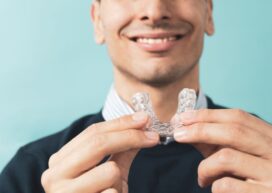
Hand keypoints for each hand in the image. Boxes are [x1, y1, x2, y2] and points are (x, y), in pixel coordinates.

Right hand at [41, 112, 158, 192]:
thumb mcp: (110, 172)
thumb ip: (121, 149)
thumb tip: (141, 125)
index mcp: (60, 161)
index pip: (92, 132)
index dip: (122, 123)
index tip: (145, 119)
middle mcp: (54, 175)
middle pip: (98, 143)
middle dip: (130, 136)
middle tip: (153, 136)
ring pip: (109, 170)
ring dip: (119, 180)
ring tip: (112, 190)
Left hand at [173, 109, 271, 192]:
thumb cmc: (239, 180)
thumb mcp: (224, 154)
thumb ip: (209, 138)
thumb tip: (183, 121)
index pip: (238, 117)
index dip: (207, 115)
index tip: (182, 117)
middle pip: (234, 131)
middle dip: (200, 130)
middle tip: (178, 134)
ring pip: (227, 157)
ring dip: (205, 167)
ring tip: (202, 177)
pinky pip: (225, 184)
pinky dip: (212, 185)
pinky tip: (214, 189)